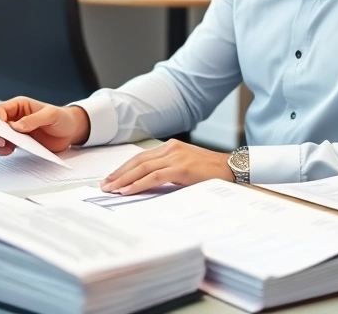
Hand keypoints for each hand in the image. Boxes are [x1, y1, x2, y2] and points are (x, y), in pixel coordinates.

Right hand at [0, 96, 90, 156]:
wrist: (71, 132)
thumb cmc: (62, 118)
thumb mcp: (51, 115)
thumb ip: (34, 120)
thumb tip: (16, 127)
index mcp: (19, 106)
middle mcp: (14, 117)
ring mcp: (15, 131)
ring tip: (6, 148)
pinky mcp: (19, 142)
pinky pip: (5, 146)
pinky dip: (3, 150)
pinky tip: (9, 151)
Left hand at [100, 139, 233, 195]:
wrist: (232, 168)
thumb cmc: (211, 172)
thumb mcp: (185, 170)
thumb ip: (168, 173)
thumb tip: (148, 186)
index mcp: (170, 148)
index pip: (141, 158)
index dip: (124, 168)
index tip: (111, 178)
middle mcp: (170, 149)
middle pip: (137, 161)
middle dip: (119, 173)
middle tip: (104, 184)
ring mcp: (175, 157)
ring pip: (142, 168)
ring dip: (124, 179)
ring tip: (111, 188)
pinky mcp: (180, 168)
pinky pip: (154, 176)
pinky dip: (138, 183)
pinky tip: (128, 190)